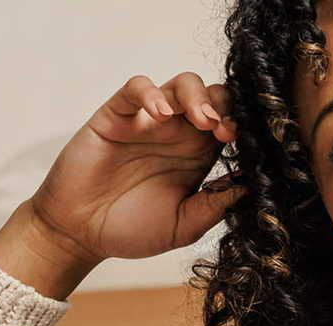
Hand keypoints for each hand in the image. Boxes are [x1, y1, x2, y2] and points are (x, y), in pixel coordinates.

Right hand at [26, 71, 244, 264]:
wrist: (81, 234)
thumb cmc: (131, 230)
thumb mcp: (183, 226)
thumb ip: (214, 206)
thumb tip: (252, 187)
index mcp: (197, 157)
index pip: (228, 125)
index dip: (239, 127)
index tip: (242, 144)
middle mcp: (177, 134)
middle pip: (211, 97)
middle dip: (224, 106)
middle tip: (224, 130)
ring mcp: (147, 122)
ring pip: (180, 85)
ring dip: (196, 96)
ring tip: (202, 120)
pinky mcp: (116, 116)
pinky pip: (135, 88)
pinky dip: (150, 93)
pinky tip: (159, 114)